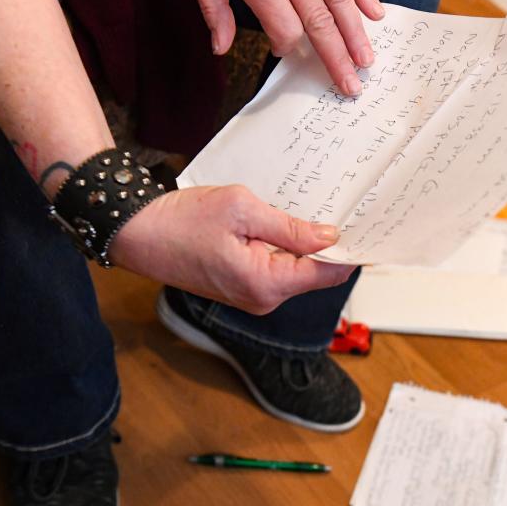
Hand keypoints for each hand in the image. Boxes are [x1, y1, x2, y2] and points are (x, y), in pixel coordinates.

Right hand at [109, 185, 354, 314]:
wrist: (138, 234)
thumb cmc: (182, 220)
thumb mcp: (243, 210)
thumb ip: (291, 227)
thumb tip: (330, 237)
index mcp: (267, 282)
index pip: (328, 273)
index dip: (351, 251)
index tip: (368, 227)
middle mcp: (263, 298)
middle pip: (314, 273)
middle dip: (326, 244)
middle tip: (336, 207)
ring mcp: (252, 296)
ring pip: (296, 270)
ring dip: (302, 243)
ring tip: (302, 209)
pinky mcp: (242, 288)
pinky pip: (276, 269)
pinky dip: (283, 248)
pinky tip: (278, 223)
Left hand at [182, 0, 384, 95]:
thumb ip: (210, 5)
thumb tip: (219, 47)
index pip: (284, 28)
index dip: (288, 48)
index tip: (287, 53)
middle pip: (319, 23)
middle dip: (336, 59)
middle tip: (351, 87)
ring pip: (340, 0)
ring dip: (355, 34)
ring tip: (366, 61)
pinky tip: (375, 15)